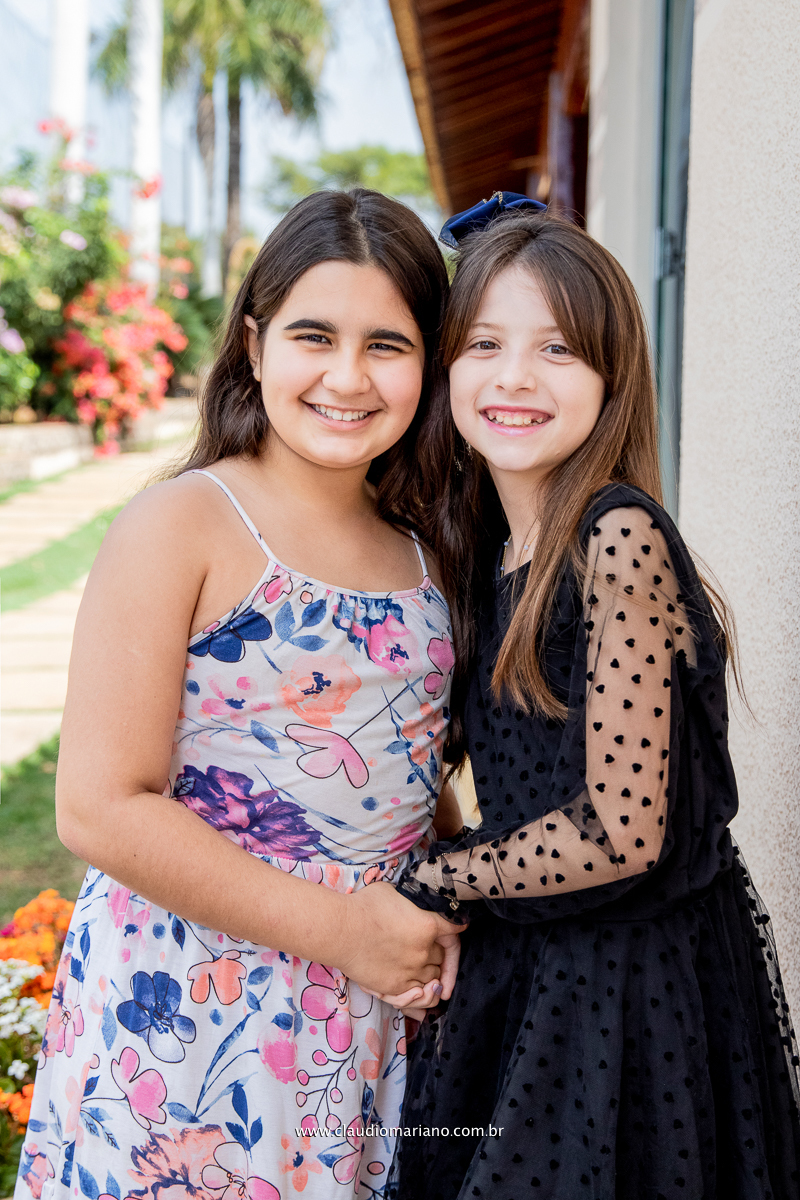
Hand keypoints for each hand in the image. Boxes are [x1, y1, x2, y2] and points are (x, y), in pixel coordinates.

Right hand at [333, 881, 465, 998]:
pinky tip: (423, 990)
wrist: (339, 931)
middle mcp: (424, 950)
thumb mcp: (394, 893)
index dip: (458, 927)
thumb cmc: (363, 906)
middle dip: (440, 953)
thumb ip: (412, 902)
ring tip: (430, 973)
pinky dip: (423, 993)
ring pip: (434, 977)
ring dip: (433, 974)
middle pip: (444, 956)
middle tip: (434, 950)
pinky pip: (419, 995)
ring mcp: (411, 971)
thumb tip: (419, 902)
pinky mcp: (397, 987)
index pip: (454, 929)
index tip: (461, 928)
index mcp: (428, 925)